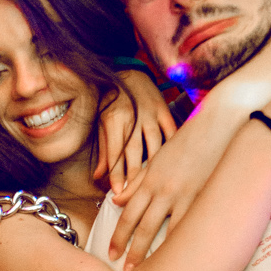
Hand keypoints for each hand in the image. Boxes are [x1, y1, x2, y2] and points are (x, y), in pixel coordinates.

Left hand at [93, 70, 175, 191]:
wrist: (128, 73)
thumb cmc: (112, 102)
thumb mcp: (102, 124)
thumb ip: (104, 151)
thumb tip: (98, 177)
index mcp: (114, 119)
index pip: (115, 152)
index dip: (116, 174)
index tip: (117, 193)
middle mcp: (132, 116)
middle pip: (135, 152)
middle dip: (133, 177)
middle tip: (134, 197)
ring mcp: (151, 113)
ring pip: (154, 145)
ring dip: (153, 167)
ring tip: (152, 186)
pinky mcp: (164, 110)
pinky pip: (171, 132)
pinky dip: (172, 148)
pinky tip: (172, 164)